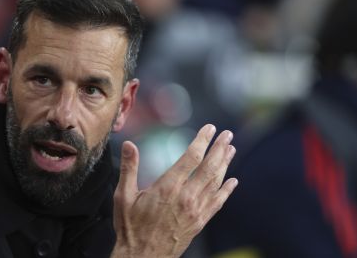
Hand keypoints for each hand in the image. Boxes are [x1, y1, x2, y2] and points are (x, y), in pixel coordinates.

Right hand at [111, 124, 237, 257]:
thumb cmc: (131, 228)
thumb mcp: (123, 196)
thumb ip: (129, 168)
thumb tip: (128, 144)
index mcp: (168, 187)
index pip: (191, 157)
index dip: (202, 141)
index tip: (209, 129)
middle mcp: (186, 197)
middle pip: (209, 167)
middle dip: (220, 148)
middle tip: (227, 134)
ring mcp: (196, 210)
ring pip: (216, 182)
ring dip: (225, 164)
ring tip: (231, 149)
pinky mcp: (200, 222)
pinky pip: (218, 203)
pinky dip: (227, 190)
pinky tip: (233, 181)